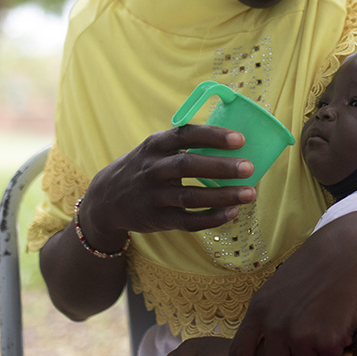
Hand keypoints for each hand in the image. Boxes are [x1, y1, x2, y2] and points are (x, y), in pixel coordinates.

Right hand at [76, 124, 256, 248]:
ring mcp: (153, 195)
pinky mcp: (157, 219)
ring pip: (191, 196)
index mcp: (155, 144)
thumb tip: (231, 137)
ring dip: (223, 196)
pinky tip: (232, 212)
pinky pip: (188, 221)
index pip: (186, 135)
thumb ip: (184, 143)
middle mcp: (152, 168)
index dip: (213, 136)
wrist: (106, 198)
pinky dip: (212, 218)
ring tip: (250, 194)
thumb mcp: (154, 148)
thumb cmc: (144, 167)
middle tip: (249, 168)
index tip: (240, 139)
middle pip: (189, 165)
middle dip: (221, 167)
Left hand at [226, 216, 356, 355]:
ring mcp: (298, 334)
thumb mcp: (280, 290)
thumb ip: (270, 320)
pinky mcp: (324, 340)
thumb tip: (267, 354)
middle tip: (308, 349)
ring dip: (319, 353)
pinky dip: (338, 346)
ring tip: (328, 322)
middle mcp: (274, 325)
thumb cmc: (318, 267)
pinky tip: (341, 320)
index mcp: (258, 310)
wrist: (351, 250)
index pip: (238, 355)